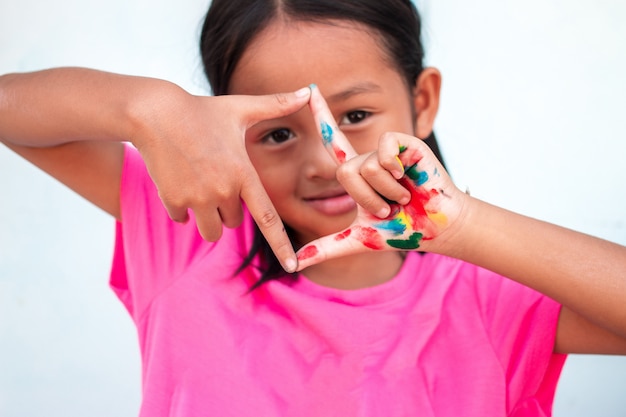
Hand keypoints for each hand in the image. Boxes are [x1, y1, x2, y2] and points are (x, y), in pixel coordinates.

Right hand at [130, 82, 310, 271]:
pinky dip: (183, 207)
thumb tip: (308, 90)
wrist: (156, 113)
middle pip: (234, 221)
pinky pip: (183, 220)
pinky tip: (179, 181)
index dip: (282, 244)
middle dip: (229, 207)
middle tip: (217, 177)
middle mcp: (222, 191)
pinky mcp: (173, 200)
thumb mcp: (241, 108)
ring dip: (208, 216)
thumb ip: (276, 105)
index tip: (293, 266)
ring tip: (200, 184)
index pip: (267, 218)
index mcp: (243, 174)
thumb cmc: (203, 110)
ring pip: (210, 229)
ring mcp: (196, 198)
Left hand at [295, 85, 465, 270]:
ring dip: (386, 192)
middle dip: (367, 199)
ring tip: (403, 198)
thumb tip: (294, 263)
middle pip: (346, 171)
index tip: (308, 90)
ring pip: (366, 166)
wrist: (435, 227)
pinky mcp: (403, 143)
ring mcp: (385, 150)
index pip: (332, 141)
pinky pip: (384, 151)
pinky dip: (394, 171)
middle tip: (389, 208)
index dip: (321, 115)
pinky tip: (409, 177)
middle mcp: (368, 158)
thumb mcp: (359, 238)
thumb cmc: (401, 230)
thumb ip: (326, 247)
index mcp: (356, 173)